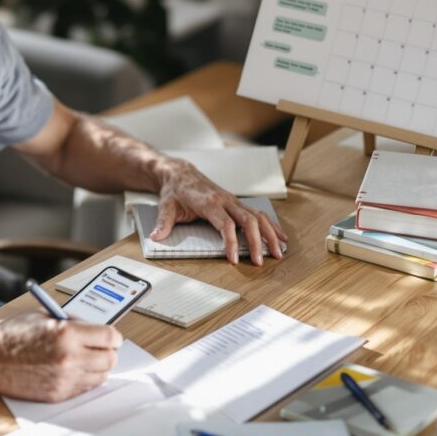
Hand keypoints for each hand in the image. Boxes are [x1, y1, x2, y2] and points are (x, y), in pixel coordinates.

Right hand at [0, 311, 122, 401]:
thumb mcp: (44, 316)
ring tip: (87, 359)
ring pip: (101, 376)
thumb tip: (93, 328)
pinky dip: (84, 380)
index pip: (110, 337)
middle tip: (102, 348)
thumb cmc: (11, 335)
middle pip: (110, 359)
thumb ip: (71, 322)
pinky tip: (74, 371)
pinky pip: (84, 389)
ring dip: (98, 367)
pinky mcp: (57, 394)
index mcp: (67, 333)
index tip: (111, 337)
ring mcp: (64, 379)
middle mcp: (69, 357)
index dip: (113, 336)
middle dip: (108, 352)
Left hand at [150, 159, 286, 264]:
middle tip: (260, 262)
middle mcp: (225, 200)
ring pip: (258, 217)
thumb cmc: (174, 191)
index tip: (235, 259)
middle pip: (248, 221)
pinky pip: (258, 213)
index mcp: (209, 202)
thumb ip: (163, 223)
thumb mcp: (165, 207)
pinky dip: (271, 225)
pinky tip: (280, 237)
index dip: (232, 242)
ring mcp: (233, 200)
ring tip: (277, 253)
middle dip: (257, 242)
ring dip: (269, 234)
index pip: (226, 224)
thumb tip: (155, 237)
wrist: (180, 173)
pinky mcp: (236, 203)